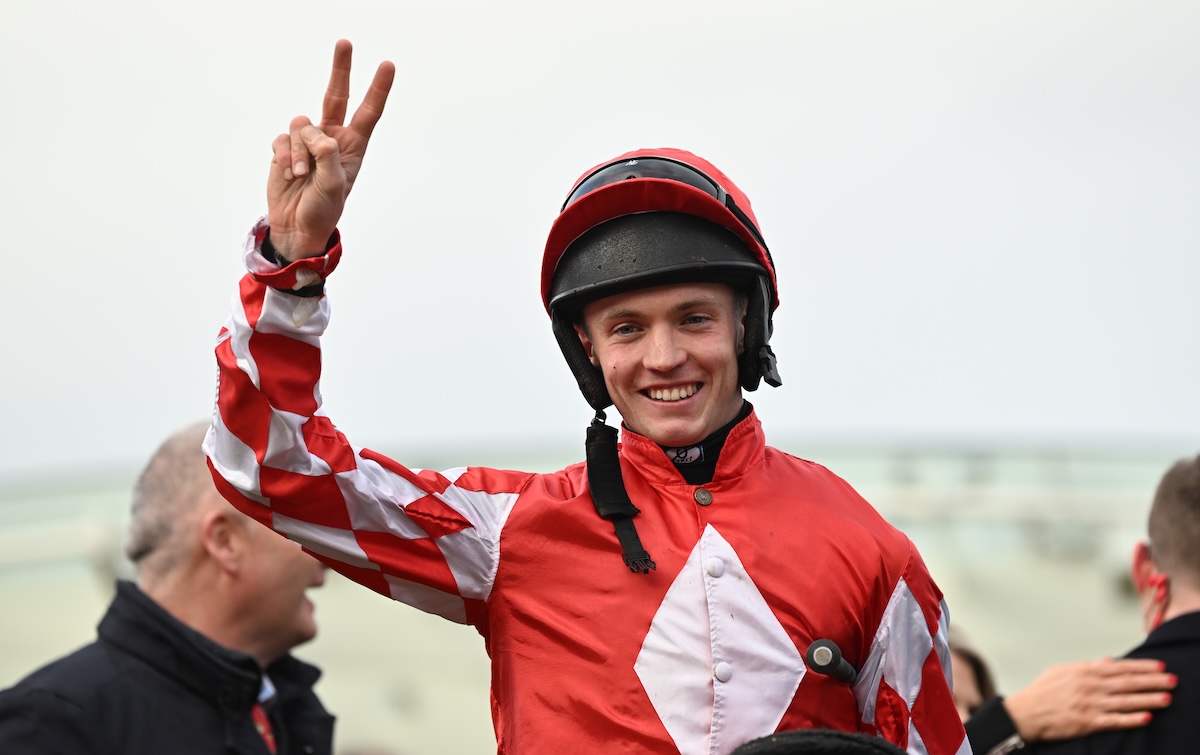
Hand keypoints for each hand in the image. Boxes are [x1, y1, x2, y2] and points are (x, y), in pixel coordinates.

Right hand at [267, 39, 394, 259]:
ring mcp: (306, 142)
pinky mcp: (284, 148)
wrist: (296, 226)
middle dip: (340, 69)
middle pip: (336, 96)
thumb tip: (316, 134)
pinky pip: (282, 139)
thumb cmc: (323, 209)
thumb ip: (328, 156)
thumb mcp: (334, 187)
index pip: (368, 112)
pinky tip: (288, 174)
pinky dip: (283, 156)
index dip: (378, 89)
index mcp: (353, 146)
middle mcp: (331, 138)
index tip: (388, 65)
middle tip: (345, 42)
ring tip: (301, 175)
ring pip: (301, 124)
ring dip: (299, 151)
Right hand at [1004, 657, 1174, 741]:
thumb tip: (1108, 661)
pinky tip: (1146, 717)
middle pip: (1128, 682)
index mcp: (1084, 670)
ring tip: (1167, 698)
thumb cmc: (1042, 691)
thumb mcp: (1062, 670)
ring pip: (1126, 701)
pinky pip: (1114, 721)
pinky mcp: (1087, 722)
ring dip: (1148, 699)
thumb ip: (1087, 665)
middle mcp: (1089, 686)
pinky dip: (1131, 719)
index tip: (1160, 666)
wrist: (1026, 712)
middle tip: (1172, 680)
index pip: (1120, 667)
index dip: (1142, 666)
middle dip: (1153, 681)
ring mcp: (1089, 704)